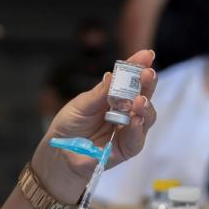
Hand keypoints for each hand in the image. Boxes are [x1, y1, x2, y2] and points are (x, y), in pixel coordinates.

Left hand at [31, 49, 157, 202]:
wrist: (59, 153)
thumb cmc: (69, 126)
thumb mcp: (81, 105)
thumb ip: (100, 93)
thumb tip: (114, 75)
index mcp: (114, 96)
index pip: (130, 79)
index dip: (138, 67)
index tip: (146, 54)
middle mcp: (125, 110)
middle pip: (143, 95)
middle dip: (147, 83)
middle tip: (148, 73)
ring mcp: (128, 129)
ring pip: (147, 116)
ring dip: (145, 106)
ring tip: (139, 100)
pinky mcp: (127, 148)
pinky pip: (137, 139)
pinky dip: (137, 129)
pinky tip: (135, 120)